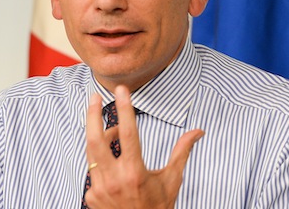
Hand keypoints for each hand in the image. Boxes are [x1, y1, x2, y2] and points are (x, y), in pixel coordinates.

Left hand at [84, 85, 203, 208]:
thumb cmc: (158, 207)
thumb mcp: (171, 180)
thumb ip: (181, 152)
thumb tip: (198, 131)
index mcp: (135, 173)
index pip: (128, 134)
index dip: (124, 110)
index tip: (121, 91)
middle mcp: (114, 180)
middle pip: (95, 140)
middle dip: (92, 115)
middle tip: (94, 97)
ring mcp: (99, 188)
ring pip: (92, 153)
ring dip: (99, 138)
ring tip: (110, 131)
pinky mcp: (90, 195)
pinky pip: (93, 170)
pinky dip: (102, 162)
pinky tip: (113, 165)